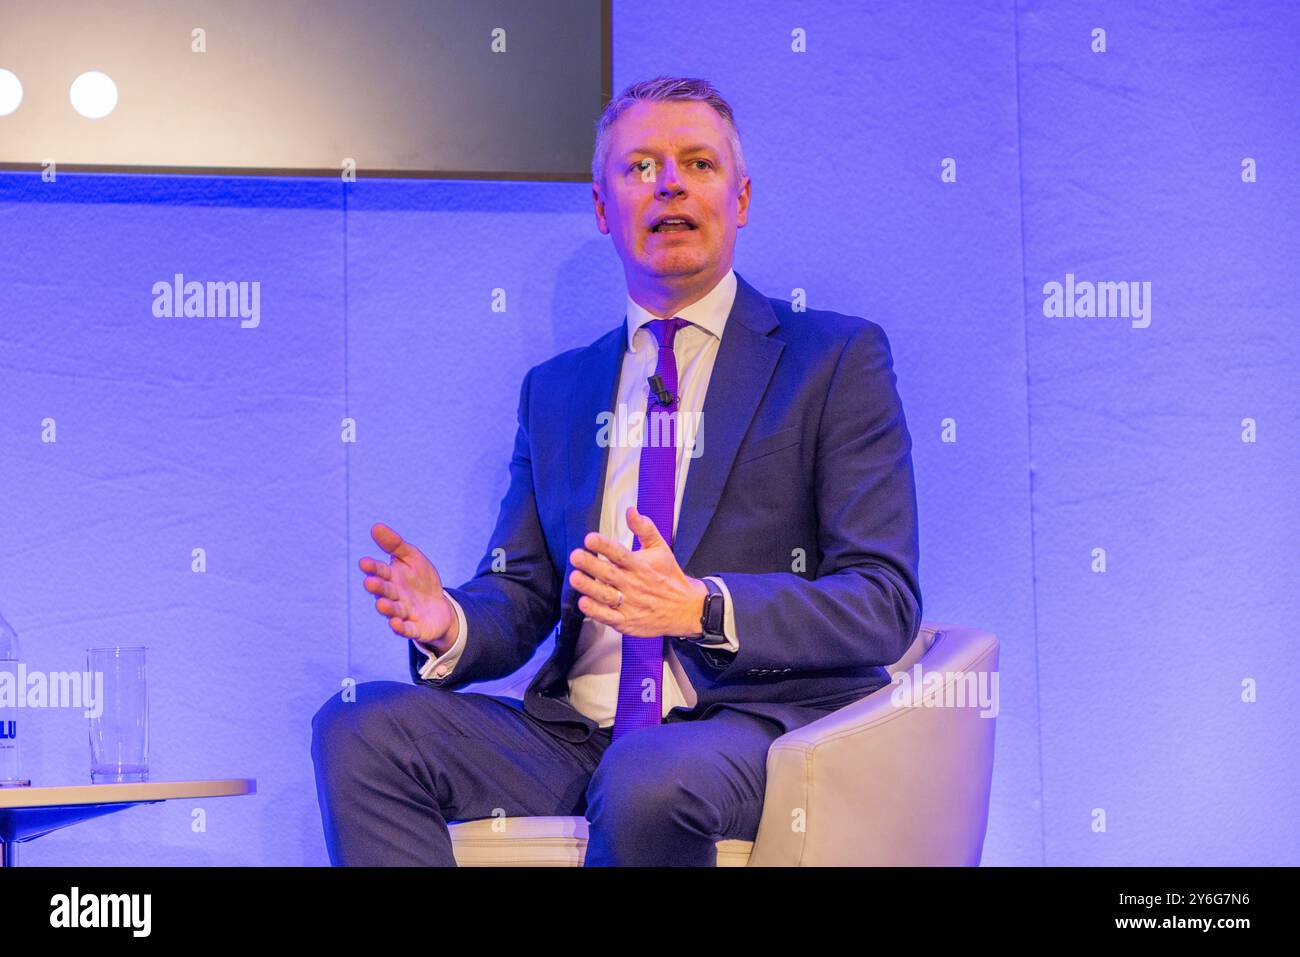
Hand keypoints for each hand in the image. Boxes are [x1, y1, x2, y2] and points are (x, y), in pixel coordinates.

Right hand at [359, 523, 457, 654]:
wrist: (440, 606)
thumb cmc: (421, 580)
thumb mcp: (412, 558)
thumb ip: (394, 544)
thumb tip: (375, 526)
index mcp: (391, 578)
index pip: (380, 571)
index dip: (372, 568)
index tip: (364, 562)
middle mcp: (394, 596)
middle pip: (385, 591)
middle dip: (378, 587)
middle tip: (370, 582)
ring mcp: (403, 613)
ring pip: (393, 611)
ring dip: (387, 608)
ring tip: (381, 604)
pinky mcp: (415, 628)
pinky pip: (407, 629)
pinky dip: (400, 628)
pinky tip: (395, 623)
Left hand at [568, 506, 707, 637]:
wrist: (685, 609)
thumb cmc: (669, 577)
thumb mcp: (661, 549)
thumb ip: (644, 529)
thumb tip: (631, 510)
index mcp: (641, 566)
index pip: (621, 553)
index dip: (605, 546)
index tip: (590, 539)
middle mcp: (634, 584)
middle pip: (610, 574)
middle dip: (591, 564)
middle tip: (576, 556)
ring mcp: (630, 604)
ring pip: (606, 595)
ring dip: (589, 587)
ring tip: (574, 577)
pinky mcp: (627, 621)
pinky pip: (609, 617)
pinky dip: (596, 611)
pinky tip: (584, 603)